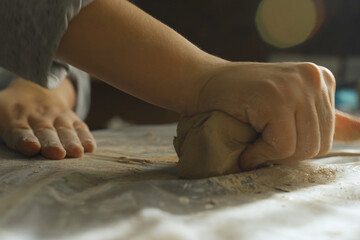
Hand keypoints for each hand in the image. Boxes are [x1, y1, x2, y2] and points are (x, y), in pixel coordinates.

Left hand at [0, 78, 95, 158]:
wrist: (37, 88)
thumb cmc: (10, 107)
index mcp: (14, 117)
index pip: (18, 130)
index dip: (24, 138)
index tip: (30, 147)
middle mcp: (37, 116)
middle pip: (45, 131)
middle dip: (51, 142)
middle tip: (57, 154)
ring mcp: (57, 116)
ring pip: (65, 130)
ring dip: (71, 141)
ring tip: (77, 152)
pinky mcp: (72, 118)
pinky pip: (80, 126)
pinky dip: (86, 136)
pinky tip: (90, 147)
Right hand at [197, 62, 351, 169]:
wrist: (205, 84)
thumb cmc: (242, 98)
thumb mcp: (288, 104)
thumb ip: (323, 117)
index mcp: (322, 80)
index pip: (328, 136)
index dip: (296, 147)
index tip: (271, 139)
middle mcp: (314, 79)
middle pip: (318, 145)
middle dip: (285, 154)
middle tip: (259, 144)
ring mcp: (295, 86)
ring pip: (301, 148)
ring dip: (271, 155)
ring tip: (253, 143)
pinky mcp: (276, 98)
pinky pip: (281, 146)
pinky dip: (260, 154)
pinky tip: (247, 146)